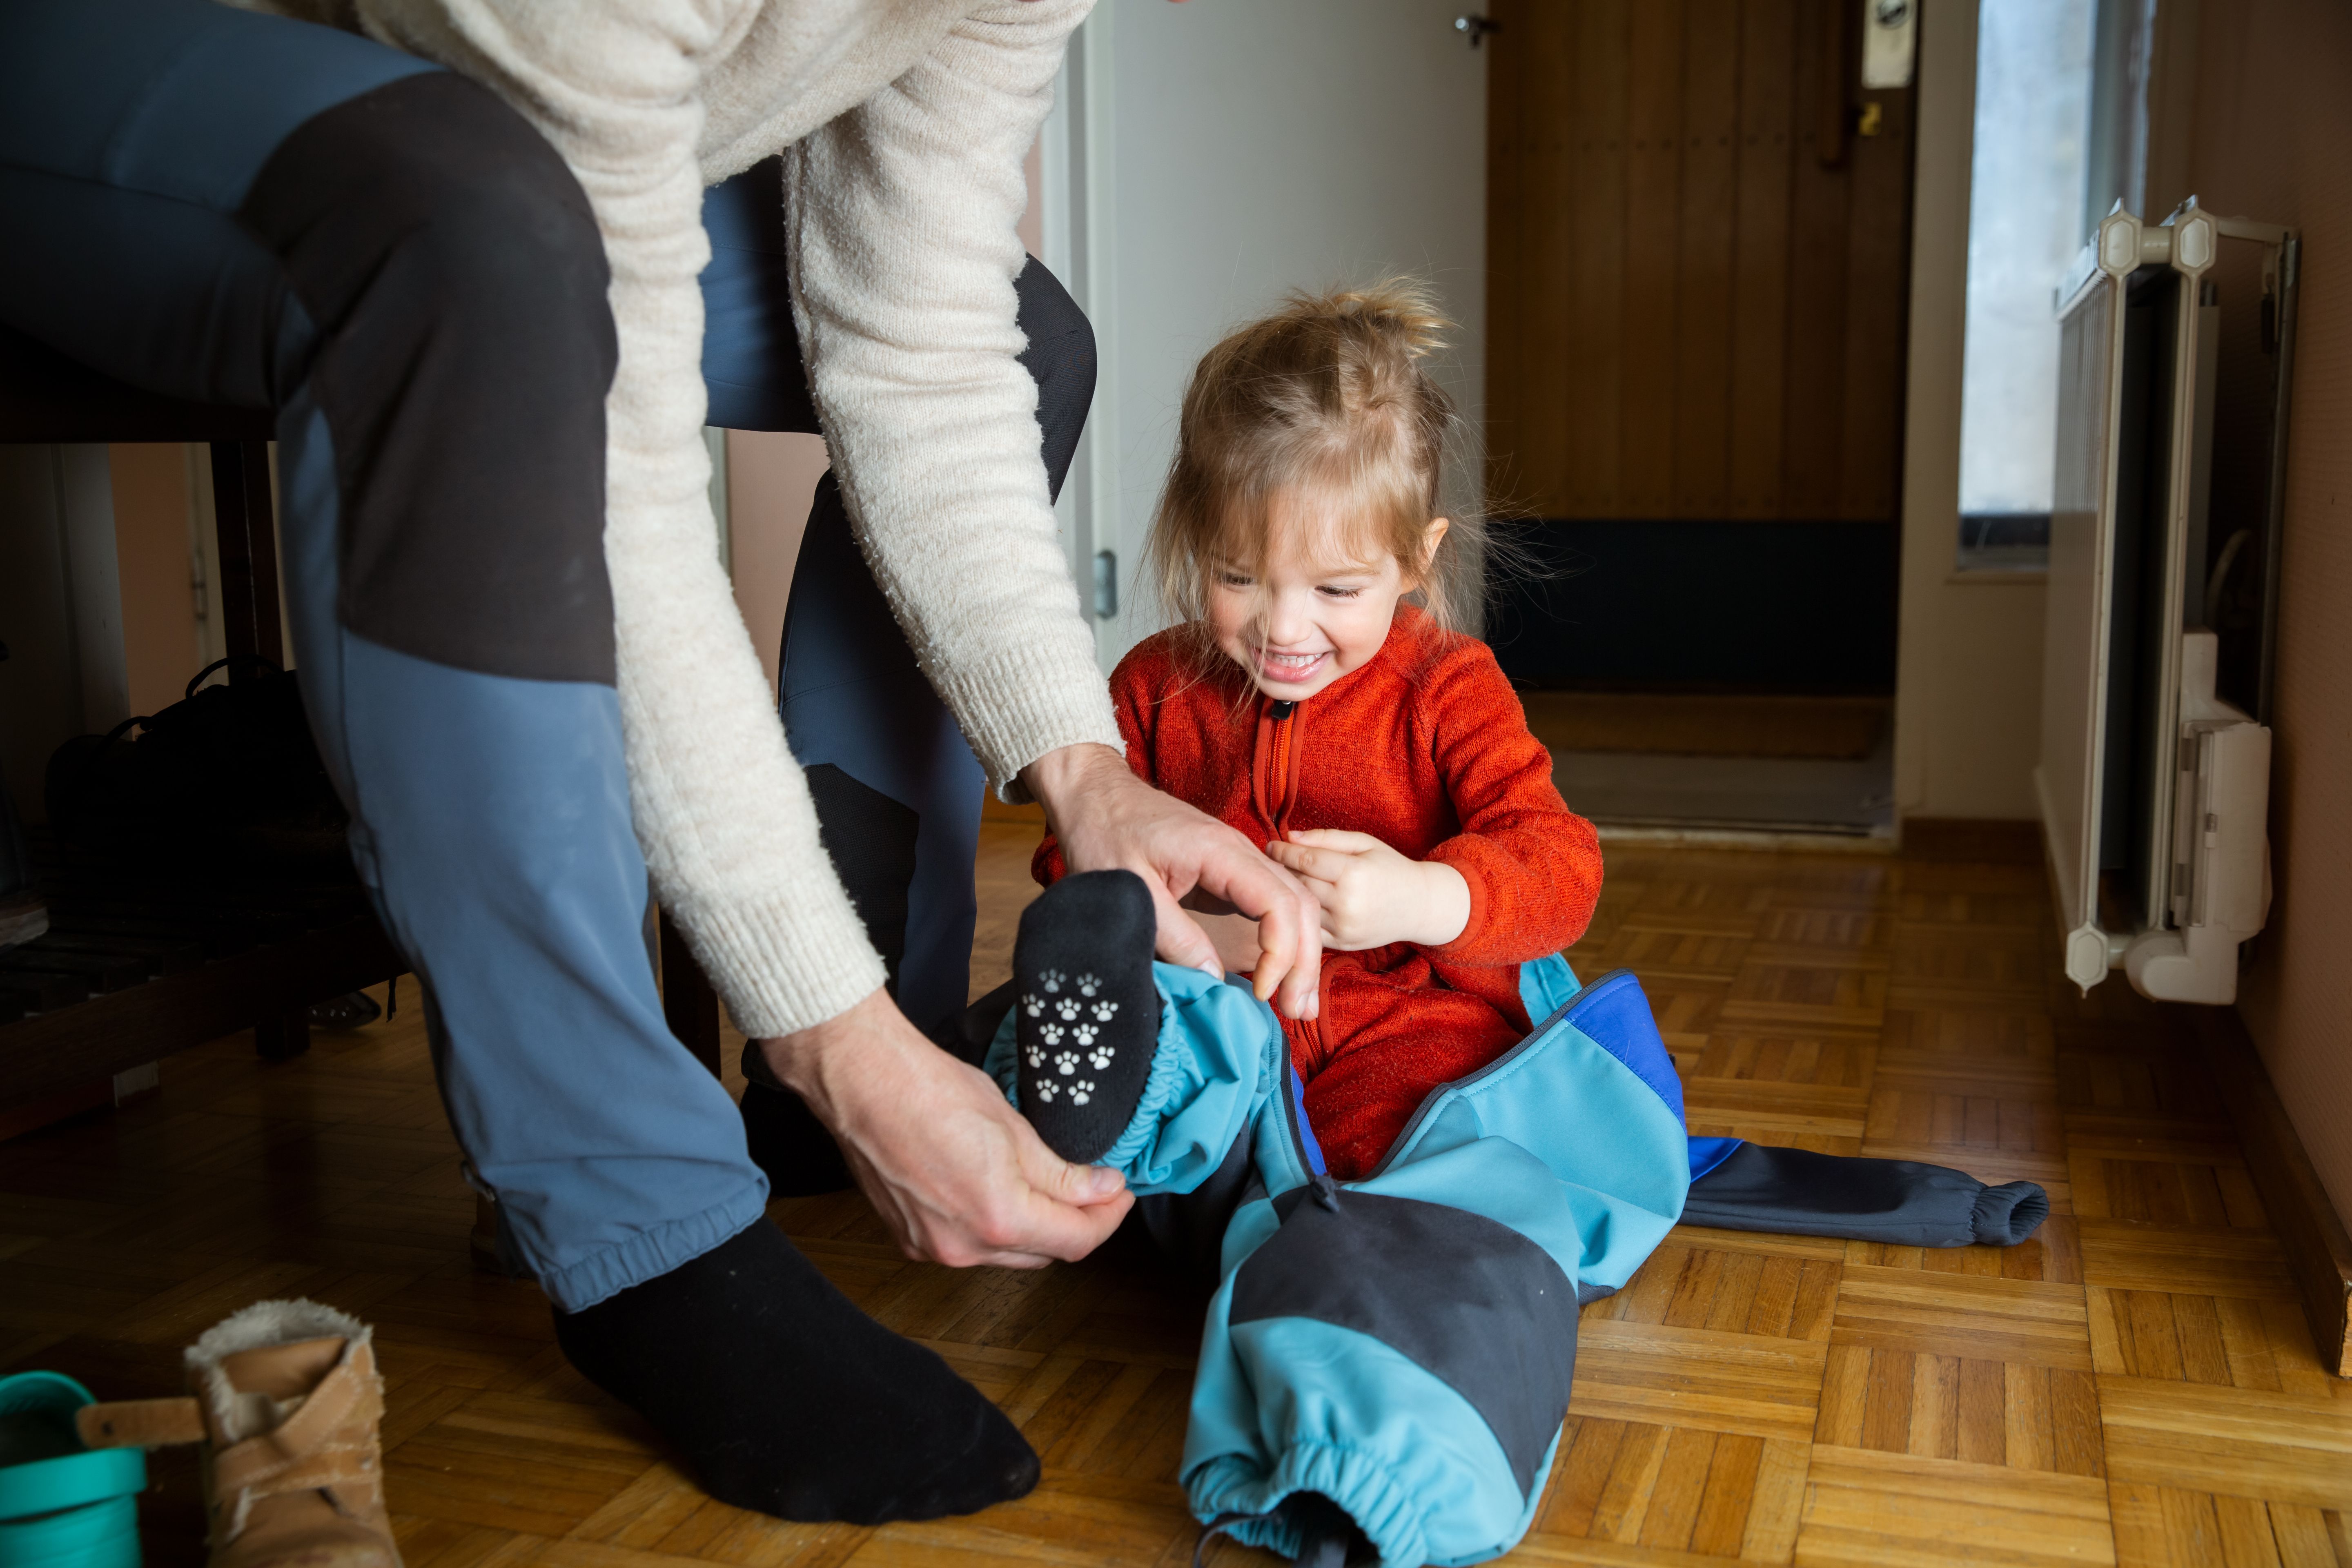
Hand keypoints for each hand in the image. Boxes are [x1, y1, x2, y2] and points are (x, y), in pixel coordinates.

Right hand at [761, 989, 1131, 1266]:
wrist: (863, 1082)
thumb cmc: (931, 1091)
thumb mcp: (1015, 1127)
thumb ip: (1062, 1172)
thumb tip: (1102, 1189)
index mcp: (999, 1218)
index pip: (1077, 1241)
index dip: (1108, 1218)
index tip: (1119, 1194)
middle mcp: (964, 1247)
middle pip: (1043, 1254)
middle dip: (1074, 1225)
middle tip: (1093, 1190)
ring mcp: (931, 1248)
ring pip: (1005, 1253)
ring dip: (1033, 1228)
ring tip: (1046, 1187)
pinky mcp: (908, 1239)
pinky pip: (968, 1246)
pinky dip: (992, 1227)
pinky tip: (997, 1193)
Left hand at [1023, 743, 1323, 1019]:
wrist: (1094, 795)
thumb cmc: (1104, 835)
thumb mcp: (1129, 891)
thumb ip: (1174, 936)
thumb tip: (1214, 980)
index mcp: (1218, 851)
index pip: (1278, 902)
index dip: (1281, 953)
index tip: (1260, 992)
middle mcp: (1240, 851)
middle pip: (1300, 904)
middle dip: (1304, 961)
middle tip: (1298, 1012)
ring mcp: (1238, 859)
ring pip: (1294, 902)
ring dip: (1301, 952)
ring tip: (1297, 1002)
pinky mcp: (1229, 871)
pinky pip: (1273, 902)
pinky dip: (1284, 938)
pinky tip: (1278, 972)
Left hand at [1267, 829, 1470, 950]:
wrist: (1419, 907)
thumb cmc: (1390, 867)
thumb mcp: (1364, 843)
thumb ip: (1326, 838)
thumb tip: (1289, 836)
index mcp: (1354, 873)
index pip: (1306, 860)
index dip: (1283, 851)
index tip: (1271, 845)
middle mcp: (1348, 903)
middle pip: (1300, 882)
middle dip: (1284, 870)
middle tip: (1273, 860)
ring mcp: (1344, 927)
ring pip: (1303, 905)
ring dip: (1290, 892)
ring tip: (1284, 880)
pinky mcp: (1342, 944)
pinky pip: (1309, 927)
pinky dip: (1301, 914)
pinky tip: (1299, 902)